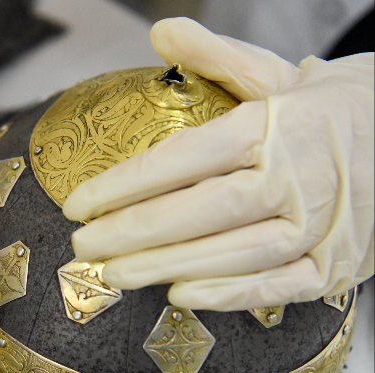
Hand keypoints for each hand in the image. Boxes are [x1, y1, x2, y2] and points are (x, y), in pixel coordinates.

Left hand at [63, 18, 373, 310]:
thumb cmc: (335, 111)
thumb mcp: (280, 74)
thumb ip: (218, 57)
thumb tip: (162, 33)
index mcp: (277, 124)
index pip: (185, 157)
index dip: (125, 184)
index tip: (79, 202)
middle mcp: (298, 175)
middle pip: (201, 209)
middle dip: (133, 232)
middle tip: (84, 245)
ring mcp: (321, 224)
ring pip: (234, 252)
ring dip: (167, 266)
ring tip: (115, 273)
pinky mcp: (336, 263)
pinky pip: (279, 286)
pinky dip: (229, 294)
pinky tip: (181, 295)